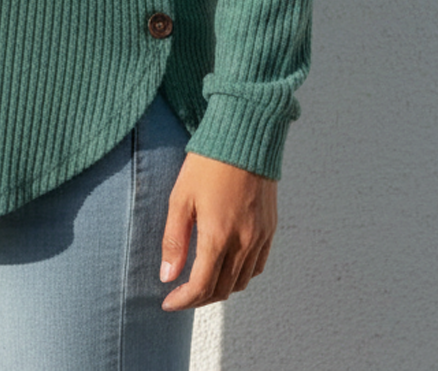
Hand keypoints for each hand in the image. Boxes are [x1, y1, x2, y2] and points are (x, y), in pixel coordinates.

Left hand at [159, 153, 276, 309]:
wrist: (244, 135)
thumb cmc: (208, 163)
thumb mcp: (180, 197)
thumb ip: (174, 240)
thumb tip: (167, 276)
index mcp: (218, 236)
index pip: (201, 286)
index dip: (183, 301)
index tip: (168, 302)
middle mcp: (243, 242)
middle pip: (222, 289)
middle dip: (199, 298)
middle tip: (181, 294)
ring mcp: (260, 236)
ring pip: (241, 282)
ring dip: (220, 289)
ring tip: (201, 282)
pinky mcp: (270, 228)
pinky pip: (257, 266)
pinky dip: (241, 275)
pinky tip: (227, 266)